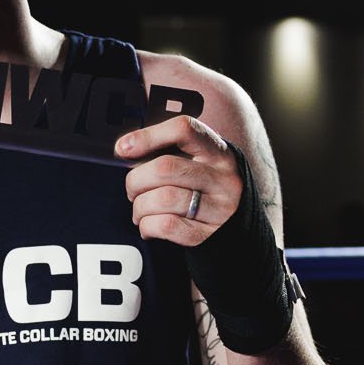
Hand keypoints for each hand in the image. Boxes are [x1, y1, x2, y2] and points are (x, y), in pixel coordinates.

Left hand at [116, 114, 240, 244]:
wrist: (240, 228)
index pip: (184, 130)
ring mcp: (221, 208)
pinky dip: (148, 225)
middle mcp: (223, 178)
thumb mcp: (199, 164)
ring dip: (140, 206)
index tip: (123, 148)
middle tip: (133, 189)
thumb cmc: (206, 190)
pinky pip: (167, 225)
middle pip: (165, 168)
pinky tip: (148, 226)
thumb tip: (125, 149)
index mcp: (218, 152)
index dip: (148, 136)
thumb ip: (168, 153)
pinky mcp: (211, 234)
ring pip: (162, 199)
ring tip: (140, 210)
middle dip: (136, 180)